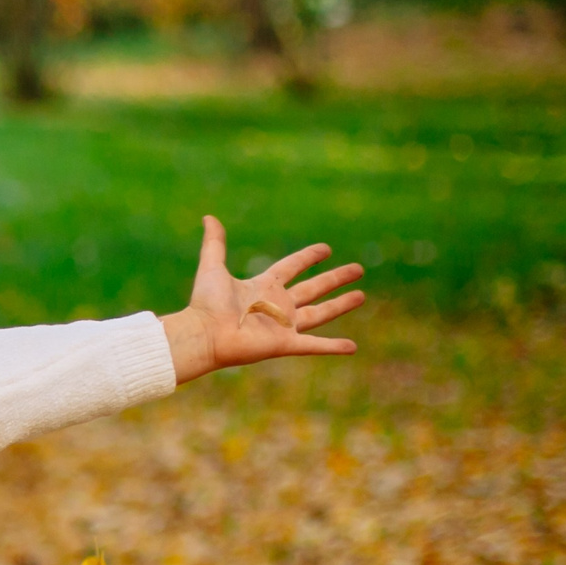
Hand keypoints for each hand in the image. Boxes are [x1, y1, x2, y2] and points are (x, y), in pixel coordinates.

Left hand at [160, 215, 364, 382]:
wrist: (203, 334)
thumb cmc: (206, 304)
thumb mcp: (212, 267)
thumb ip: (214, 243)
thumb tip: (208, 217)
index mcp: (263, 286)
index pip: (292, 267)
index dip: (308, 257)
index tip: (326, 249)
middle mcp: (277, 305)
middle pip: (313, 288)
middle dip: (335, 279)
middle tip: (358, 269)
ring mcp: (283, 325)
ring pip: (320, 313)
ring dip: (341, 305)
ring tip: (361, 296)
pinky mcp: (285, 343)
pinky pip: (314, 345)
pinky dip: (333, 346)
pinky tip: (352, 347)